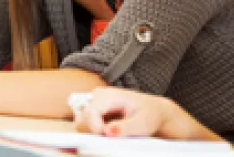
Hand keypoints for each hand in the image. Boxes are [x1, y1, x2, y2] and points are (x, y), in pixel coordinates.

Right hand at [73, 88, 188, 138]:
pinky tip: (109, 131)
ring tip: (112, 133)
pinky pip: (84, 125)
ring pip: (81, 123)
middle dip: (94, 132)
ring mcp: (93, 102)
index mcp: (109, 95)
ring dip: (93, 133)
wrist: (153, 111)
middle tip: (112, 137)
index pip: (90, 113)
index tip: (109, 137)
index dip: (96, 129)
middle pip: (82, 119)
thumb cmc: (149, 115)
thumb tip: (107, 132)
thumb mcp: (142, 123)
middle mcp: (97, 96)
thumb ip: (125, 128)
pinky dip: (94, 132)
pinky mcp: (92, 110)